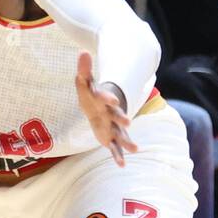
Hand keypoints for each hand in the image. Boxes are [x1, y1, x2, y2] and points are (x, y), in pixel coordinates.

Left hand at [75, 51, 136, 166]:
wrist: (101, 106)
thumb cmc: (91, 95)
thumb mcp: (84, 83)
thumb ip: (84, 70)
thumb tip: (82, 52)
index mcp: (103, 100)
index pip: (104, 97)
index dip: (107, 98)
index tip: (112, 99)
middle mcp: (111, 114)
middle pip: (117, 116)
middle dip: (121, 119)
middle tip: (127, 123)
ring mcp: (113, 127)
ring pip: (121, 135)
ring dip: (126, 141)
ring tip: (135, 149)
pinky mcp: (111, 138)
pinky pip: (115, 148)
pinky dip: (118, 156)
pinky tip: (122, 165)